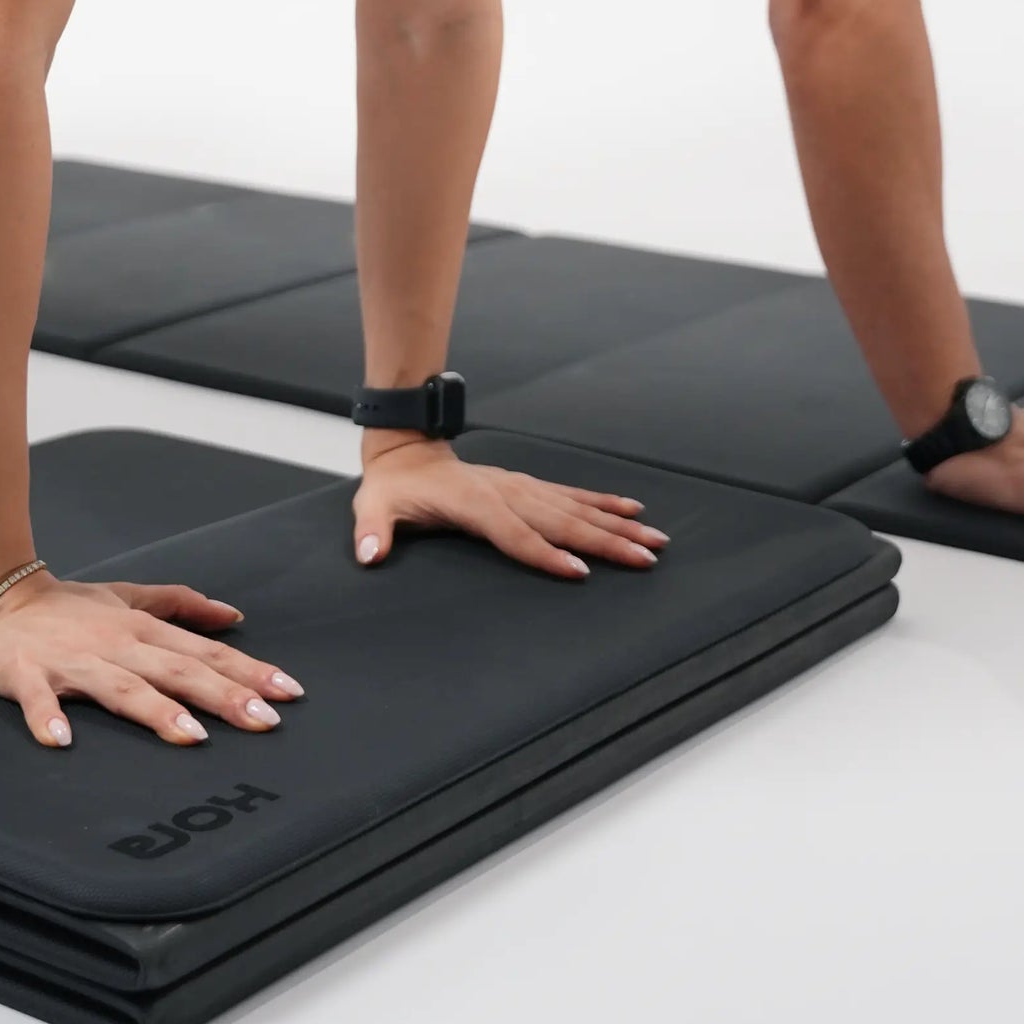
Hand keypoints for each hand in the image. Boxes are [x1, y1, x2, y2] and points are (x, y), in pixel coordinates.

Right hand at [0, 572, 304, 747]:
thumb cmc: (64, 607)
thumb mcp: (126, 598)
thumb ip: (180, 605)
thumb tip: (234, 616)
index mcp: (139, 629)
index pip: (204, 652)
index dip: (247, 672)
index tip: (289, 693)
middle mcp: (113, 643)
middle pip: (176, 670)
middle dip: (222, 694)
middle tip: (264, 720)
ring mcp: (69, 659)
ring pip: (120, 686)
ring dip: (154, 709)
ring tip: (190, 734)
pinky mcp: (24, 674)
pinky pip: (36, 697)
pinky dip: (46, 717)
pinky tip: (61, 741)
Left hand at [353, 439, 668, 577]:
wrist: (405, 451)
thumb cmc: (392, 487)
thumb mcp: (373, 508)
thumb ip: (372, 532)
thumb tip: (369, 554)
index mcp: (475, 503)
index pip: (516, 534)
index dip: (545, 553)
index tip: (579, 572)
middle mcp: (507, 492)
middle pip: (562, 520)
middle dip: (606, 541)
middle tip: (644, 558)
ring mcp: (520, 486)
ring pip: (576, 508)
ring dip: (616, 524)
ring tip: (654, 538)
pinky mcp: (526, 486)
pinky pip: (572, 495)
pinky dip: (604, 503)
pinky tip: (631, 511)